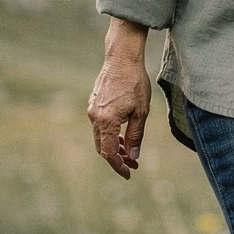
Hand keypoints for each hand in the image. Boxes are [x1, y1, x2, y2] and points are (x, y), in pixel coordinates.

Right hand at [88, 19, 150, 179]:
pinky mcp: (94, 104)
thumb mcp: (141, 112)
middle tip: (132, 164)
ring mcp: (92, 110)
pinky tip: (123, 135)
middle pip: (103, 147)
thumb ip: (136, 136)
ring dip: (114, 146)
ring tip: (130, 151)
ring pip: (101, 137)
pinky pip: (100, 126)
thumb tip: (133, 156)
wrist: (122, 59)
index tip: (128, 174)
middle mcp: (95, 118)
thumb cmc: (135, 84)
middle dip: (117, 158)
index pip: (109, 152)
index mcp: (106, 121)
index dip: (118, 166)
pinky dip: (110, 134)